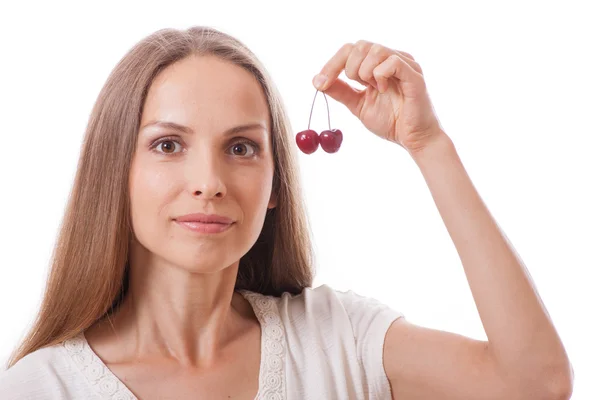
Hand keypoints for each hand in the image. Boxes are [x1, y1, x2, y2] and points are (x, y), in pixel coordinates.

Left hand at [313, 40, 446, 154]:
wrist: (413, 140)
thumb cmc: (391, 122)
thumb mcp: (358, 106)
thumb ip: (341, 92)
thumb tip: (317, 81)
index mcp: (377, 64)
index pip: (350, 50)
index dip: (331, 64)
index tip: (319, 83)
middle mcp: (391, 59)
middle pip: (360, 45)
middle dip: (348, 68)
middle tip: (356, 87)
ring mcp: (404, 65)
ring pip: (375, 49)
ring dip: (364, 71)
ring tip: (373, 89)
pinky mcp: (414, 75)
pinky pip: (392, 62)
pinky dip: (380, 75)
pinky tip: (383, 90)